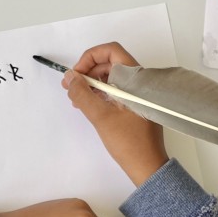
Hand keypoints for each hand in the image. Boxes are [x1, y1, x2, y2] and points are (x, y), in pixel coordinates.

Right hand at [62, 42, 168, 187]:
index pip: (111, 51)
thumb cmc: (129, 142)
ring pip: (111, 77)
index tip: (76, 74)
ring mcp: (138, 93)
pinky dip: (101, 94)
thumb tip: (69, 77)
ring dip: (92, 84)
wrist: (148, 165)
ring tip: (77, 99)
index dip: (90, 57)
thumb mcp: (100, 117)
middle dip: (87, 72)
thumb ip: (82, 94)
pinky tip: (88, 105)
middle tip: (71, 87)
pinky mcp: (135, 104)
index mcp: (135, 79)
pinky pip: (116, 90)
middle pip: (109, 63)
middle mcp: (139, 82)